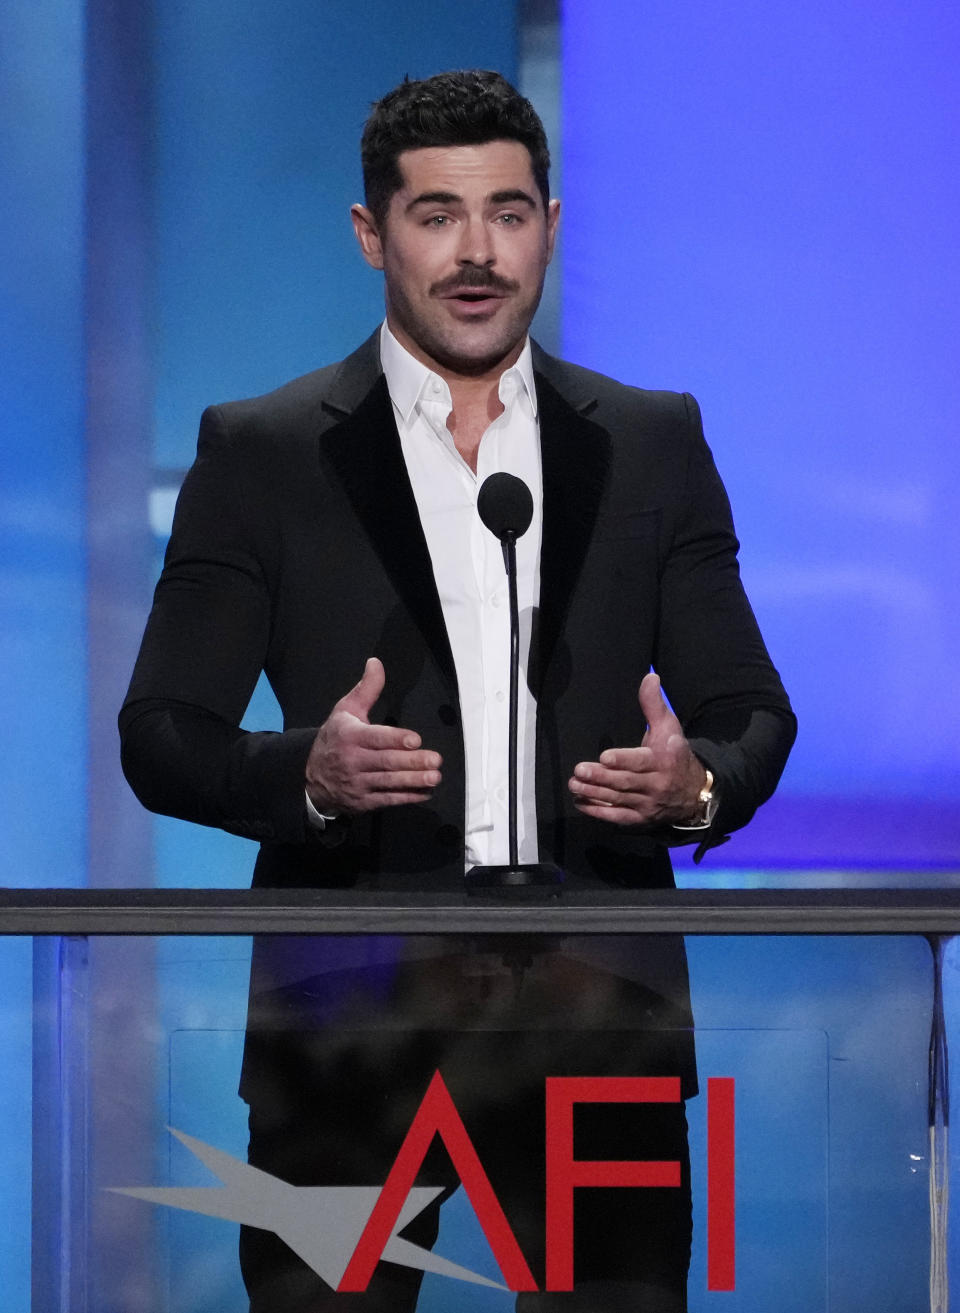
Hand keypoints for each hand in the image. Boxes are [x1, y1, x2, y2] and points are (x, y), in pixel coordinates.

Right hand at [305, 658, 441, 813]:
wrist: (310, 776)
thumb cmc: (335, 738)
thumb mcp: (346, 710)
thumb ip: (366, 689)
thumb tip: (376, 663)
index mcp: (350, 736)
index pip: (375, 738)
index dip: (395, 739)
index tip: (415, 740)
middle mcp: (352, 760)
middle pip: (385, 762)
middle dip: (412, 762)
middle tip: (435, 760)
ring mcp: (357, 783)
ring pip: (388, 782)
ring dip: (413, 780)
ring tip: (435, 777)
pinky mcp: (362, 801)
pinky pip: (387, 799)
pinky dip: (407, 797)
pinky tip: (426, 792)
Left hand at [568, 672, 706, 826]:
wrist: (695, 792)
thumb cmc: (674, 754)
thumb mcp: (669, 727)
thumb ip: (654, 704)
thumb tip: (649, 677)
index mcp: (664, 760)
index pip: (641, 761)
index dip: (623, 760)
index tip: (604, 756)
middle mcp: (657, 784)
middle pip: (626, 782)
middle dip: (601, 777)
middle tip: (578, 770)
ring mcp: (648, 804)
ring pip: (619, 799)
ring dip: (594, 793)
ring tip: (574, 784)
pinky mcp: (641, 819)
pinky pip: (618, 817)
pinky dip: (599, 812)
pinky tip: (581, 802)